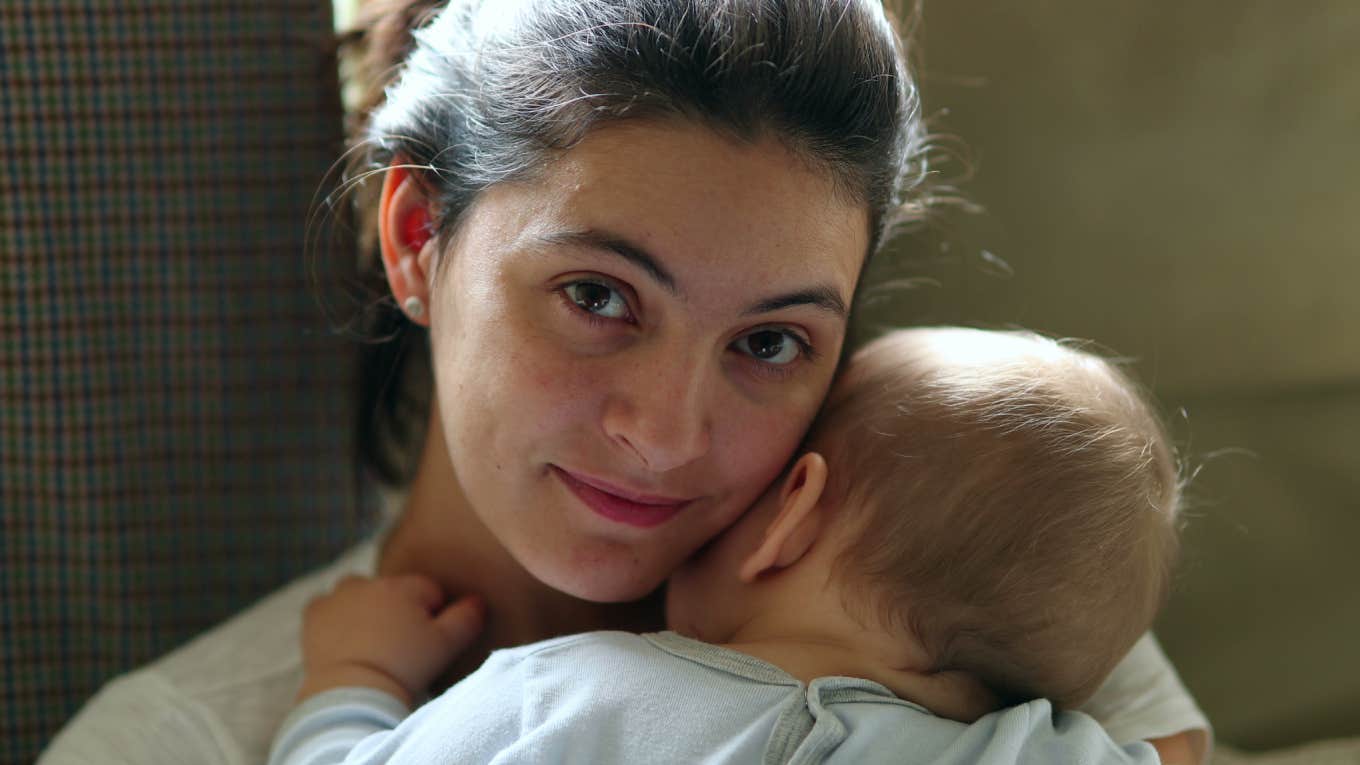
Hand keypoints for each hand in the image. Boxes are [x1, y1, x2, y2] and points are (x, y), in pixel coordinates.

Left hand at [297, 574, 484, 705]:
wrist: (353, 692)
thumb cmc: (404, 667)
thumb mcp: (447, 645)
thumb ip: (467, 617)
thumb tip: (477, 600)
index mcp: (404, 586)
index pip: (429, 591)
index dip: (433, 616)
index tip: (426, 641)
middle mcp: (370, 583)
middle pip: (393, 590)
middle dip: (399, 610)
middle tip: (400, 646)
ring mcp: (338, 597)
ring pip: (359, 592)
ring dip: (366, 607)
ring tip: (371, 641)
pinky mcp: (314, 615)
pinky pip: (326, 605)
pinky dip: (334, 615)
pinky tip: (343, 636)